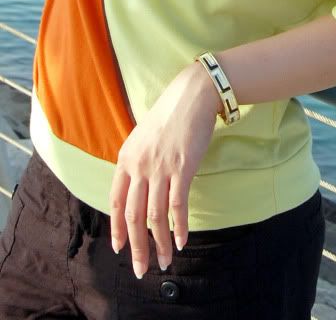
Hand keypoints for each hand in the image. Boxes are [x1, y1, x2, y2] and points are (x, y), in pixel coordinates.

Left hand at [109, 61, 220, 278]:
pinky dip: (179, 226)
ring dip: (160, 243)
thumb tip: (138, 188)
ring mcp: (160, 168)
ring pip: (155, 216)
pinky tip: (181, 241)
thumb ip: (137, 162)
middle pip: (133, 216)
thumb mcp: (143, 137)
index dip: (117, 228)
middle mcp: (139, 166)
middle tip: (140, 268)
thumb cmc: (170, 114)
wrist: (193, 94)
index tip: (120, 248)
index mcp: (126, 159)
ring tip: (164, 261)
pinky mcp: (183, 168)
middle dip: (137, 246)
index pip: (116, 202)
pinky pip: (177, 205)